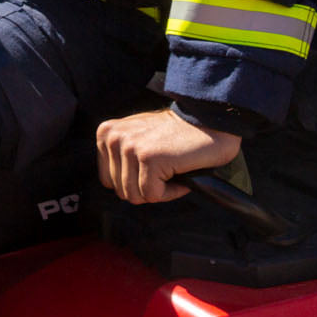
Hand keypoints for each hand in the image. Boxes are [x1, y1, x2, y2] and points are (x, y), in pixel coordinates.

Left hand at [96, 107, 242, 204]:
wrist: (210, 121)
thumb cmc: (178, 135)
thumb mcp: (139, 137)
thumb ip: (121, 154)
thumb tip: (111, 185)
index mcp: (106, 133)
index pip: (108, 181)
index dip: (135, 183)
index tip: (154, 169)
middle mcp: (113, 138)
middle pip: (122, 190)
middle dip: (147, 188)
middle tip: (166, 170)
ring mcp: (129, 147)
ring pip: (136, 195)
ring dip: (161, 190)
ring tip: (174, 169)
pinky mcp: (148, 158)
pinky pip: (153, 195)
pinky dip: (172, 192)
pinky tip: (181, 172)